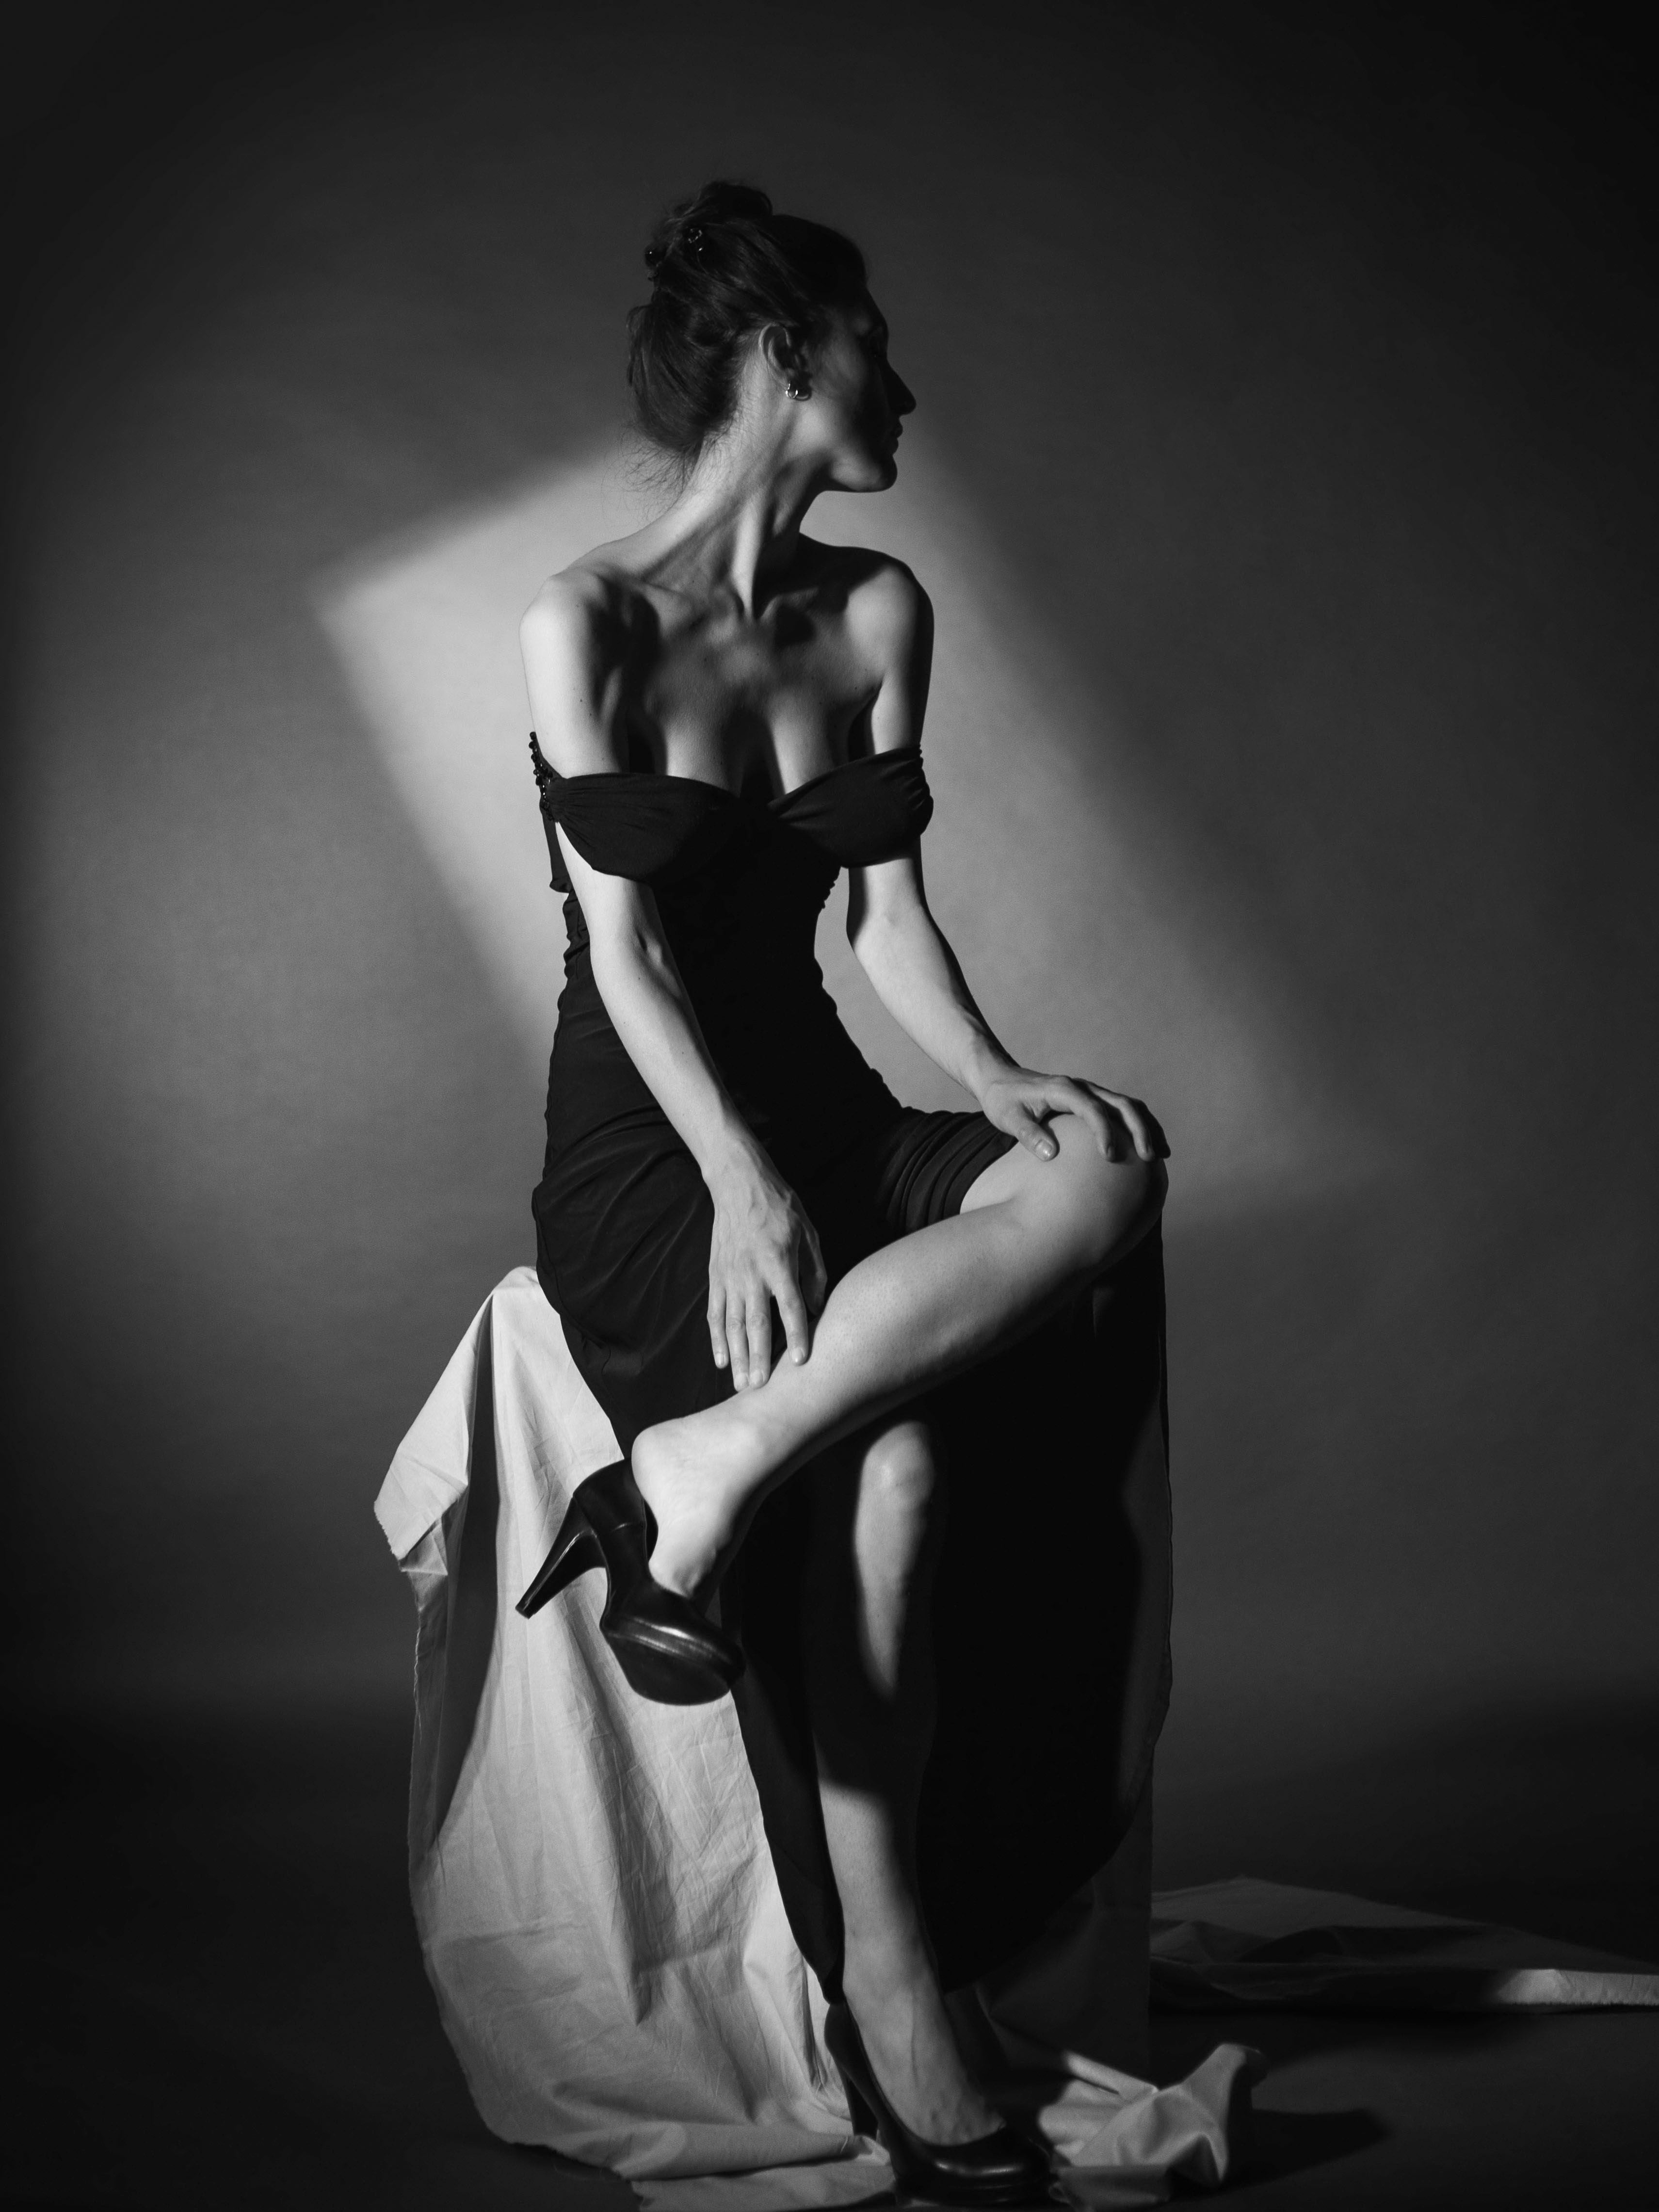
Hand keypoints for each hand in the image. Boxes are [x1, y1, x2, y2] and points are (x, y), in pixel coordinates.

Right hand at [706, 1147, 828, 1388]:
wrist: (738, 1184)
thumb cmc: (780, 1208)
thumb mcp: (809, 1233)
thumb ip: (814, 1272)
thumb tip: (816, 1308)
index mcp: (778, 1261)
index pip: (790, 1305)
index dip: (796, 1334)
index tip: (801, 1361)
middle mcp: (752, 1273)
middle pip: (756, 1323)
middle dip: (758, 1358)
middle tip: (761, 1389)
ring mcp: (730, 1277)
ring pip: (732, 1324)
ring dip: (737, 1357)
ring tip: (741, 1385)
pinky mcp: (716, 1277)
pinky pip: (715, 1314)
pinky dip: (717, 1339)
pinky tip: (721, 1360)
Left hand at [979, 1067, 1168, 1164]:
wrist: (1000, 1080)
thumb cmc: (1003, 1101)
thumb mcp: (1007, 1119)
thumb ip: (1028, 1135)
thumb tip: (1051, 1155)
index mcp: (1062, 1090)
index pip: (1092, 1109)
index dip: (1104, 1131)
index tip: (1111, 1157)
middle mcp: (1081, 1087)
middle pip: (1121, 1104)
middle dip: (1139, 1129)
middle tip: (1149, 1158)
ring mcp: (1089, 1092)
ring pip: (1128, 1105)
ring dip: (1146, 1127)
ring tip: (1161, 1154)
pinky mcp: (1092, 1100)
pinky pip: (1122, 1110)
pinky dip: (1139, 1126)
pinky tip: (1148, 1147)